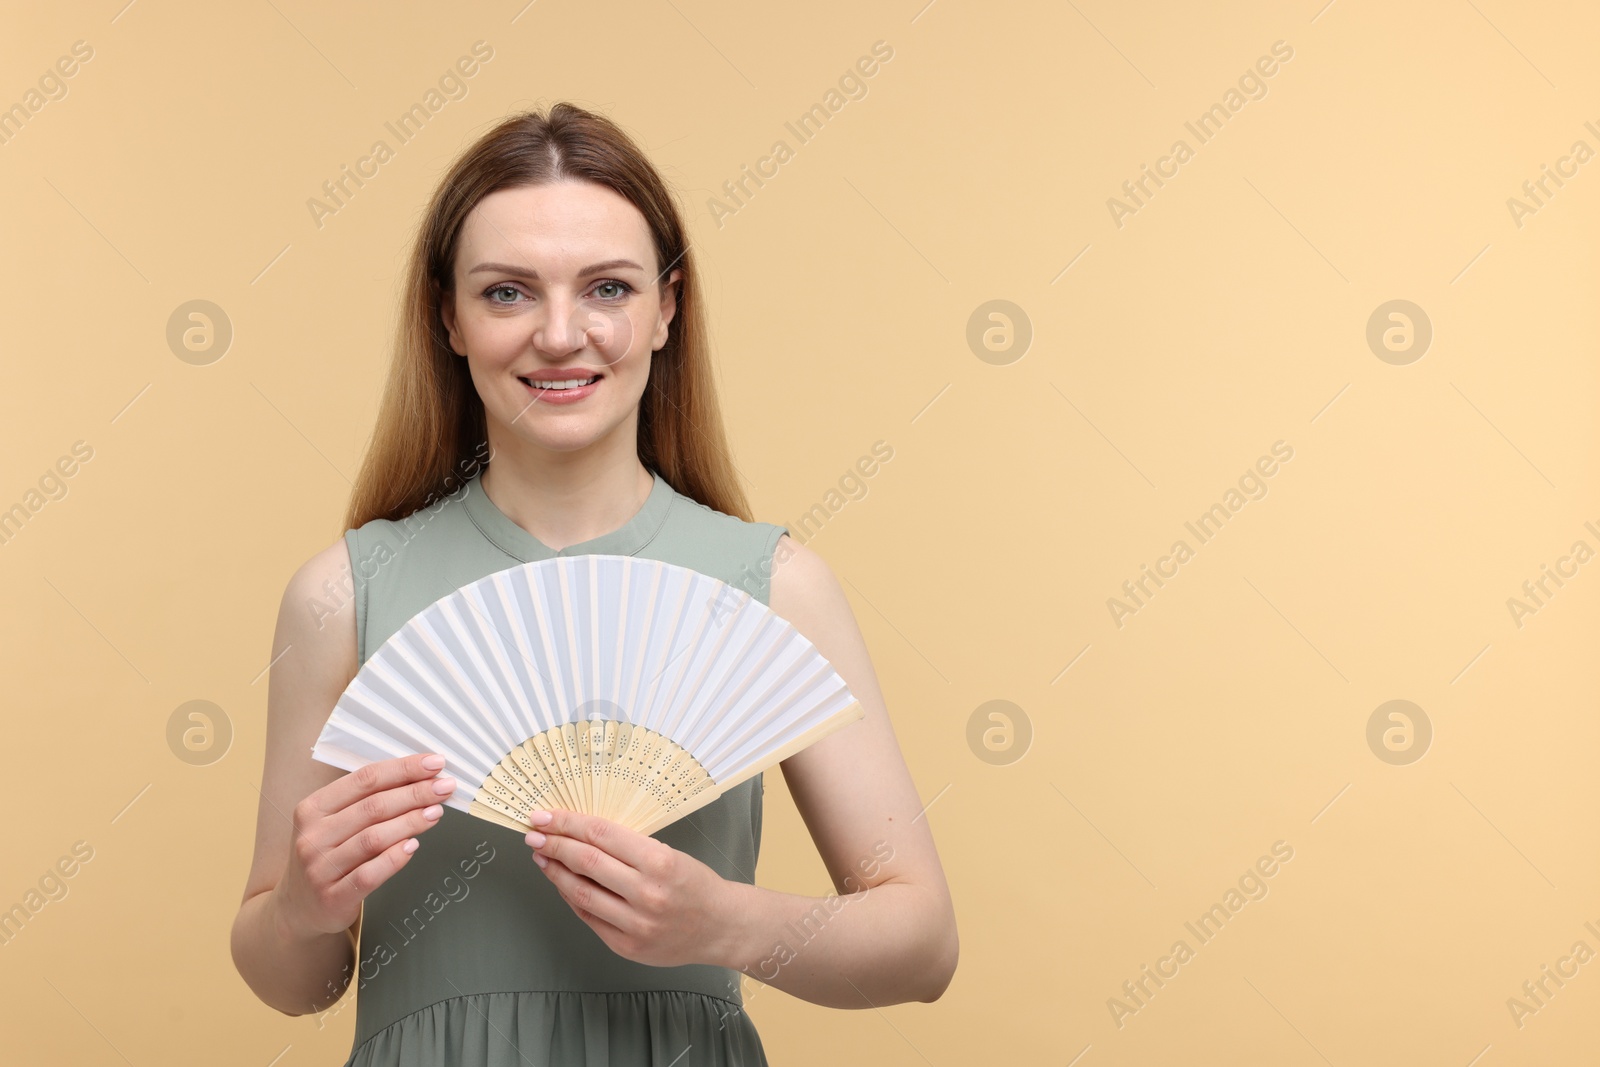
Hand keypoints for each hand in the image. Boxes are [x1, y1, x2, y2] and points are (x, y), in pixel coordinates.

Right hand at [272, 753, 453, 941]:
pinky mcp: (332, 897)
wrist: (299, 908)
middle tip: (444, 787)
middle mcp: (313, 836)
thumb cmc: (326, 857)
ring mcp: (320, 868)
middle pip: (373, 806)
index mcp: (313, 808)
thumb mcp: (333, 823)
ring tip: (436, 812)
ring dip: (411, 822)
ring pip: (374, 837)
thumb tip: (419, 780)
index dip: (403, 769)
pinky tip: (413, 846)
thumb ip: (367, 801)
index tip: (434, 763)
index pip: (364, 779)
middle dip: (415, 793)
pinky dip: (395, 858)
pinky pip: (370, 873)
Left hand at [526, 809, 739, 968]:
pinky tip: (563, 883)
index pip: (601, 835)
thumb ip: (629, 848)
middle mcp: (646, 894)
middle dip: (554, 844)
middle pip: (586, 861)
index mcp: (660, 862)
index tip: (547, 817)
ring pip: (581, 892)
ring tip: (542, 857)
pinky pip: (589, 917)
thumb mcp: (670, 854)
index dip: (568, 823)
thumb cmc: (696, 886)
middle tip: (535, 834)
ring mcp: (635, 924)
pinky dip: (571, 897)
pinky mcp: (626, 946)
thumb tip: (582, 835)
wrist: (720, 927)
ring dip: (555, 872)